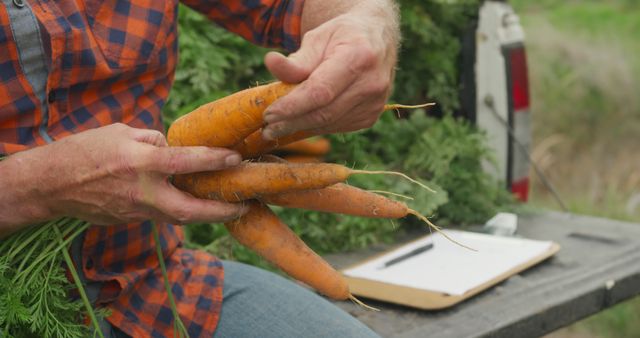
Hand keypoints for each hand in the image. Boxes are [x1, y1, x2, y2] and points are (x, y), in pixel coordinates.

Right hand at [0, 123, 245, 231]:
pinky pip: (163, 216)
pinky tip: (194, 203)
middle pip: (191, 210)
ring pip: (180, 218)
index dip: (214, 160)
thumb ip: (154, 140)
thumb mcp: (122, 132)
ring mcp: (137, 211)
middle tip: (245, 205)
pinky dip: (182, 211)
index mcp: (140, 163)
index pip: (185, 163)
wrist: (51, 183)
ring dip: (206, 215)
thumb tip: (175, 148)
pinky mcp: (131, 220)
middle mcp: (142, 192)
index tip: (235, 158)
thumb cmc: (85, 150)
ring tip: (228, 207)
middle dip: (221, 211)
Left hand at [262, 8, 398, 139]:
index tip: (269, 113)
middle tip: (267, 127)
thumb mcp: (319, 38)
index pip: (320, 91)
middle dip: (291, 122)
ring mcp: (375, 103)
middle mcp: (371, 83)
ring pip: (330, 124)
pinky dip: (316, 127)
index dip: (292, 106)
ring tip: (277, 127)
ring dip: (300, 128)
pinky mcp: (371, 116)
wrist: (376, 39)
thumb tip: (270, 63)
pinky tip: (301, 122)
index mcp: (359, 57)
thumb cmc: (342, 36)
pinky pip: (337, 127)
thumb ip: (297, 59)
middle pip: (324, 113)